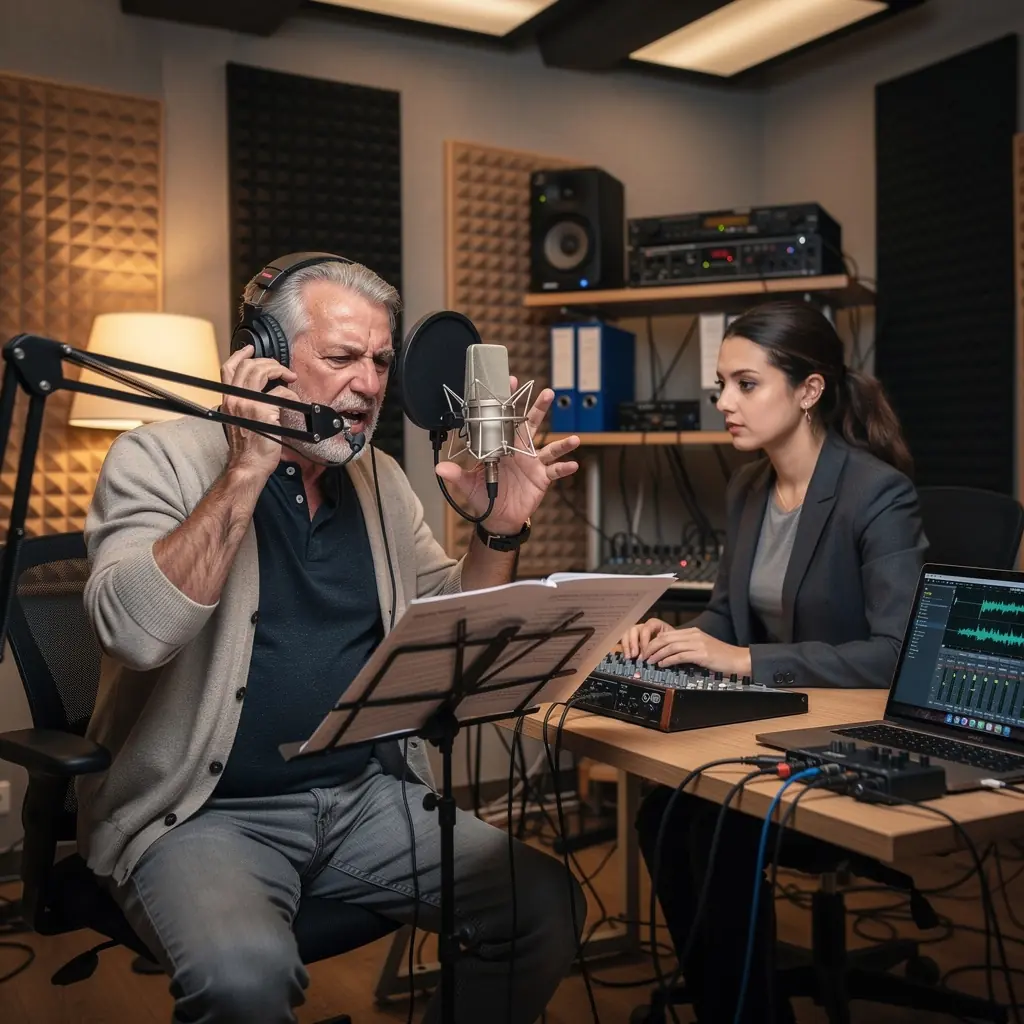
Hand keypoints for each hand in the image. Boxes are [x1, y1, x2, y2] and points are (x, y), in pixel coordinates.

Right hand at [221, 344, 299, 479]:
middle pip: (249, 366)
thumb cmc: (247, 448)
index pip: (229, 369)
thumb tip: (261, 392)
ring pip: (262, 371)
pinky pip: (281, 392)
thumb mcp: (240, 421)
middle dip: (269, 362)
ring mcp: (248, 404)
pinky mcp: (263, 411)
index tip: (250, 349)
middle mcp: (235, 399)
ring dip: (279, 370)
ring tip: (289, 377)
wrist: (248, 466)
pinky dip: (291, 394)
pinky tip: (294, 402)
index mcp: (228, 400)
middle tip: (281, 370)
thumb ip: (245, 404)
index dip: (240, 355)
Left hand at [434, 379, 580, 533]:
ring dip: (562, 443)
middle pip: (532, 425)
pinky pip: (555, 471)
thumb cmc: (484, 496)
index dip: (509, 402)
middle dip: (539, 409)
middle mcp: (520, 451)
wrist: (498, 517)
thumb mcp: (468, 484)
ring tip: (574, 439)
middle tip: (547, 393)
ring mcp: (533, 464)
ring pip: (550, 447)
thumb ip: (456, 475)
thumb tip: (440, 469)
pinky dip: (564, 468)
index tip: (511, 383)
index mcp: (502, 446)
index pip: (506, 420)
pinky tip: (573, 464)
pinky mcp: (542, 478)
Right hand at [621, 617, 671, 659]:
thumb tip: (651, 655)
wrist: (672, 646)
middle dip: (633, 643)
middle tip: (635, 655)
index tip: (646, 653)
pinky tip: (627, 658)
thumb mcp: (671, 643)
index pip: (646, 628)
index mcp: (654, 624)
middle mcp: (644, 626)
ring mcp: (637, 632)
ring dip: (627, 646)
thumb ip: (662, 646)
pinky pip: (625, 641)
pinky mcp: (632, 639)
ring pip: (627, 634)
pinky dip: (625, 649)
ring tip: (629, 657)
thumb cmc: (672, 644)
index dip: (644, 640)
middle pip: (634, 629)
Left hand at [644, 626, 750, 676]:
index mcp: (693, 632)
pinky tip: (662, 664)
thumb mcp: (702, 648)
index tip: (646, 650)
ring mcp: (698, 644)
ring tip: (649, 661)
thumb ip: (687, 648)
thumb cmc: (721, 656)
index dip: (654, 642)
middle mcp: (694, 635)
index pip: (667, 634)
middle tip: (643, 656)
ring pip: (671, 646)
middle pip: (666, 638)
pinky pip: (680, 655)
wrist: (738, 659)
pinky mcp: (702, 654)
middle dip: (651, 647)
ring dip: (657, 654)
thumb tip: (670, 655)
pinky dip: (668, 660)